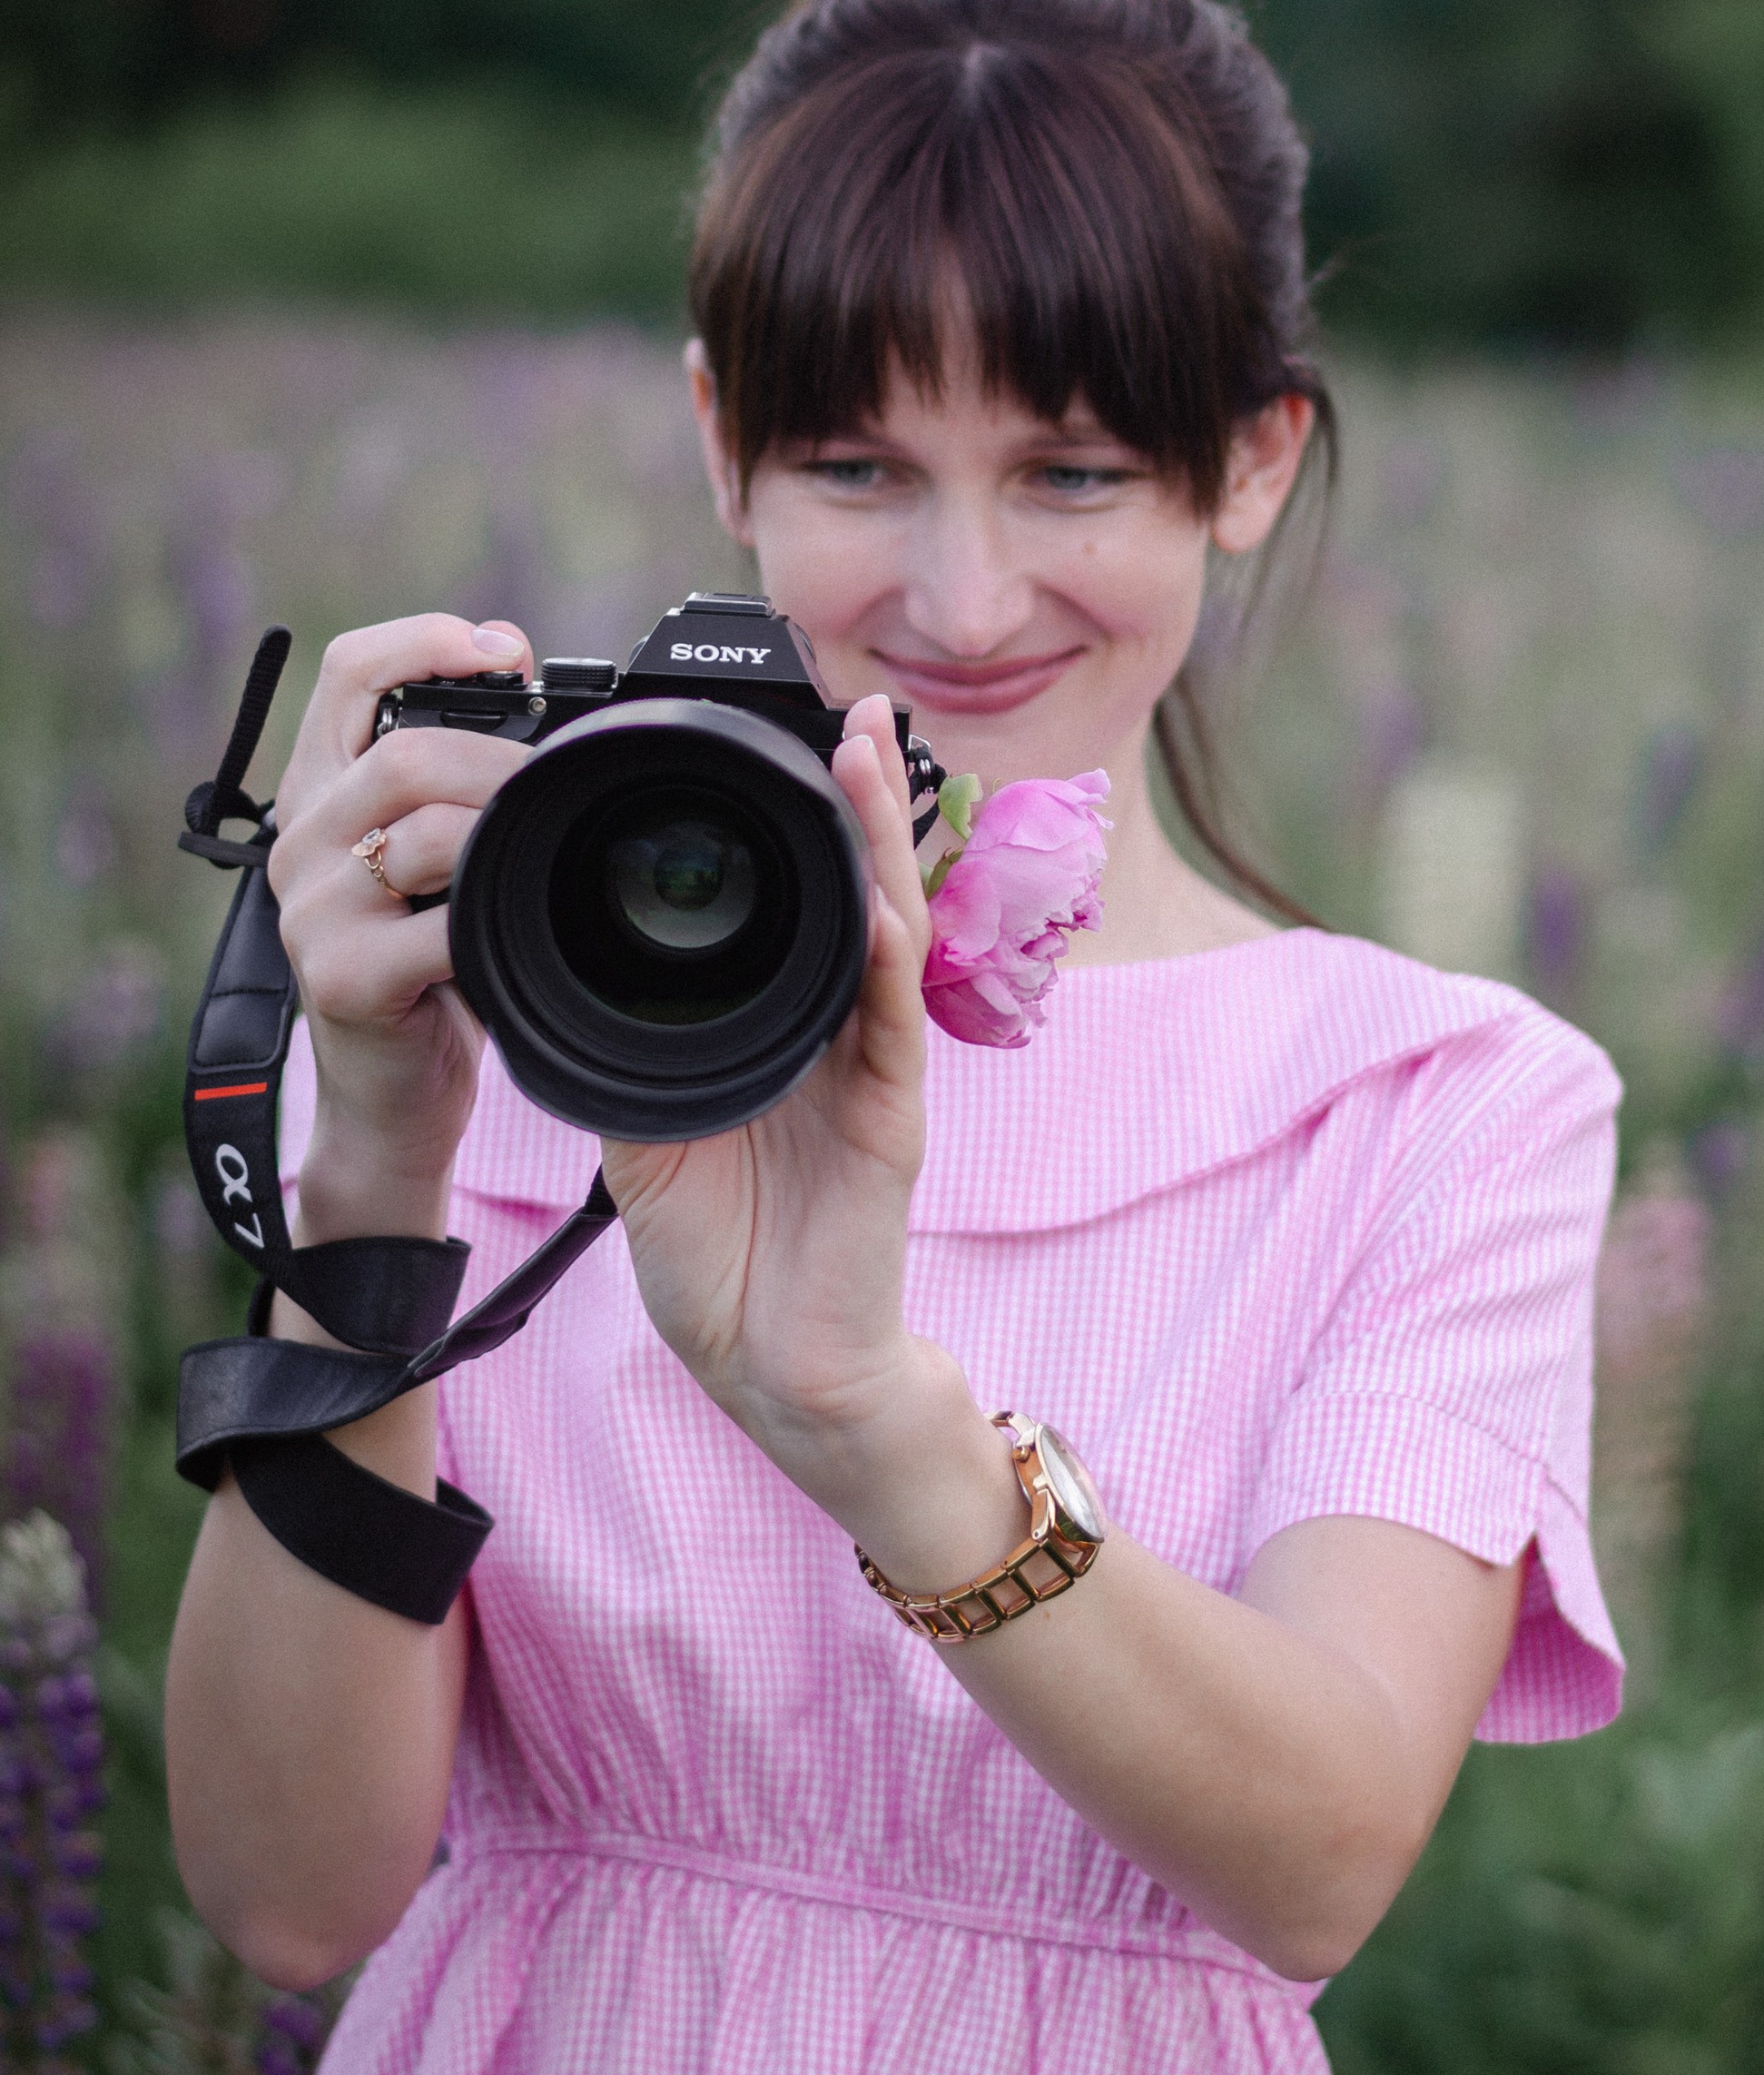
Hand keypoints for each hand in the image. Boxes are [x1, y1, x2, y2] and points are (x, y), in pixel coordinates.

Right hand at [267, 614, 536, 1241]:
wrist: (389, 1097)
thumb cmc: (428, 967)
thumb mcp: (435, 859)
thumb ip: (458, 784)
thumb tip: (540, 684)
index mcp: (322, 792)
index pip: (346, 671)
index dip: (423, 640)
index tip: (503, 649)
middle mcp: (303, 840)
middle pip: (403, 749)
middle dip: (501, 757)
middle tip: (558, 783)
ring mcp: (314, 910)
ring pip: (423, 827)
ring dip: (505, 832)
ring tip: (544, 855)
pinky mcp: (342, 977)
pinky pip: (436, 924)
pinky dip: (492, 919)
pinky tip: (517, 929)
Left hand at [603, 696, 939, 1482]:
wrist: (769, 1368)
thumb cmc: (722, 1253)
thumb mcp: (647, 1128)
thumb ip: (625, 1048)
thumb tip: (560, 974)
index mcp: (784, 1027)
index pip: (798, 903)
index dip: (802, 821)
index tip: (781, 736)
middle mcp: (840, 1034)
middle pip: (858, 893)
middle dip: (859, 798)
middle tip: (857, 706)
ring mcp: (872, 1072)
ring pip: (888, 933)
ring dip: (883, 845)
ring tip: (874, 758)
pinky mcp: (892, 1124)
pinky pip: (891, 1026)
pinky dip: (889, 960)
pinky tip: (885, 904)